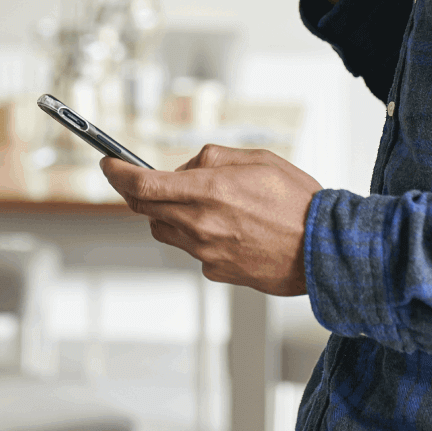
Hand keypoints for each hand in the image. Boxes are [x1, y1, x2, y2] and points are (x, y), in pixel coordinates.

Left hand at [100, 145, 322, 295]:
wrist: (324, 250)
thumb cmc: (297, 200)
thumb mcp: (256, 159)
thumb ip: (211, 159)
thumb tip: (183, 169)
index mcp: (208, 190)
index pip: (142, 184)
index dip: (116, 173)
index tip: (107, 164)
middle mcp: (200, 223)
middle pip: (145, 208)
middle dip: (135, 191)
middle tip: (139, 179)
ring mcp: (206, 252)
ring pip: (165, 230)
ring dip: (168, 213)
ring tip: (202, 203)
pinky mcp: (216, 272)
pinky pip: (192, 249)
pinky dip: (197, 235)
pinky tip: (228, 228)